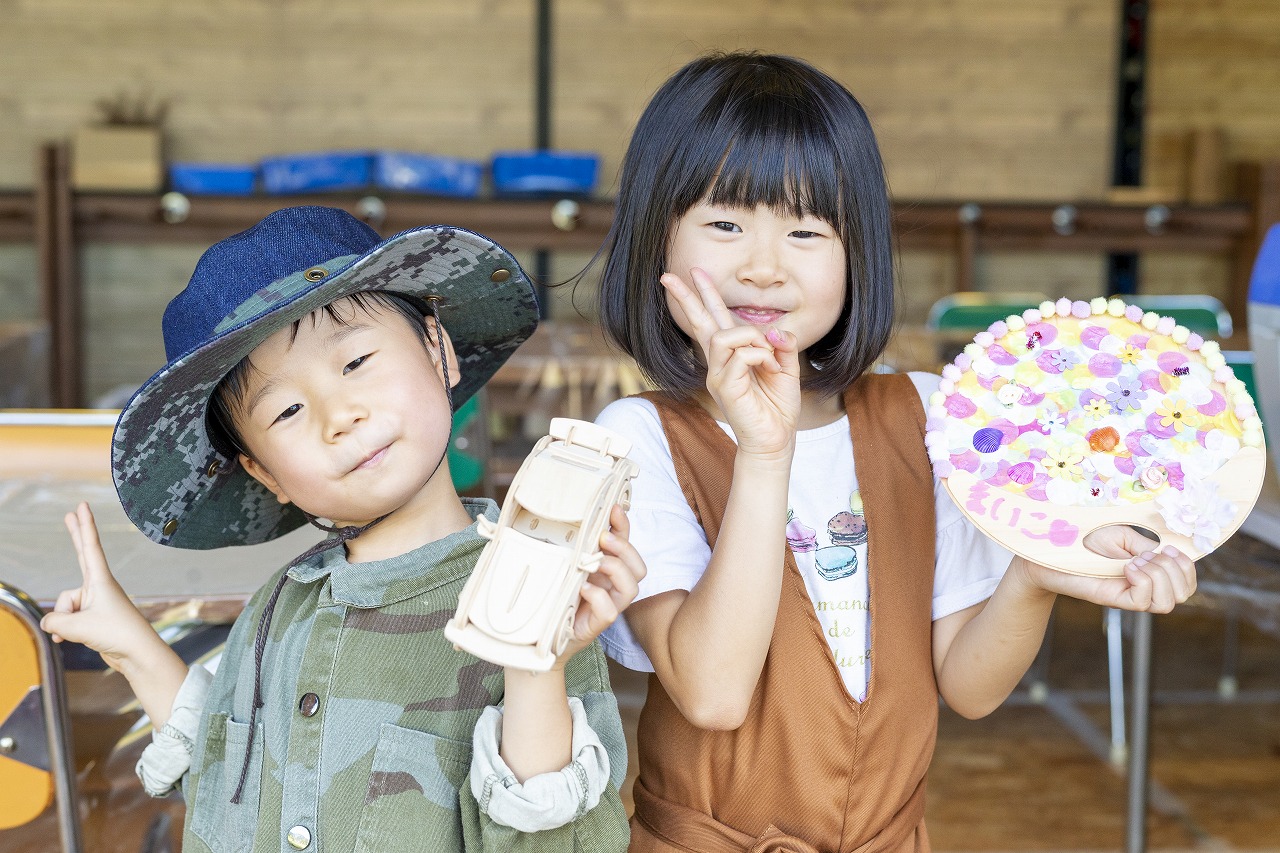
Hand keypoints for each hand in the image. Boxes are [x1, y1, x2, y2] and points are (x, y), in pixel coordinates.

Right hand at [40, 502, 157, 672]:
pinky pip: (68, 620)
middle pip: (81, 556)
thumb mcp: (76, 627)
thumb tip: (49, 622)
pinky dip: (64, 631)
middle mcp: (98, 587)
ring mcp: (95, 602)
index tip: (82, 505)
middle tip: (70, 514)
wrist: (137, 654)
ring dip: (64, 622)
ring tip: (82, 633)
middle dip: (75, 536)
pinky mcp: (93, 618)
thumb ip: (54, 621)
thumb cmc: (115, 634)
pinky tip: (66, 641)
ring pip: (64, 607)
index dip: (84, 525)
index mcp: (101, 580)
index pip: (90, 546)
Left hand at [556, 505, 647, 665]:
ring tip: (594, 563)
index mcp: (606, 571)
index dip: (624, 527)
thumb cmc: (552, 597)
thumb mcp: (562, 566)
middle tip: (602, 538)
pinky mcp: (597, 625)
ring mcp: (608, 606)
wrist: (538, 635)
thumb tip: (571, 519)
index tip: (613, 509)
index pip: (625, 545)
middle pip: (638, 567)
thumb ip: (572, 548)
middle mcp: (612, 587)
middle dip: (624, 548)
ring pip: (631, 588)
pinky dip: (599, 596)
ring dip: (616, 569)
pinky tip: (583, 588)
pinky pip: (610, 611)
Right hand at [661, 268, 800, 459]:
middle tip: (667, 275)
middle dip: (687, 296)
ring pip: (724, 335)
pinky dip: (761, 356)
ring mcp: (717, 375)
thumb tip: (772, 329)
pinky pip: (741, 355)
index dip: (704, 296)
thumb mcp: (786, 367)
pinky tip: (769, 369)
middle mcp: (718, 363)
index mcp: (731, 355)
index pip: (713, 320)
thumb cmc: (777, 406)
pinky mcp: (724, 387)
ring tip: (768, 356)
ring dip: (752, 338)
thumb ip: (781, 343)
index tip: (694, 273)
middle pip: (699, 322)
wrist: (775, 439)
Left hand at [1020, 526, 1196, 613]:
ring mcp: (1128, 595)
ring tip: (1136, 561)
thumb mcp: (1123, 537)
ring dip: (1159, 576)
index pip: (1186, 585)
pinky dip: (1143, 582)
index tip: (1169, 548)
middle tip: (1150, 554)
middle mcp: (1143, 588)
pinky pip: (1141, 602)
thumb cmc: (1084, 540)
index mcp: (1150, 573)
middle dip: (1176, 571)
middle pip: (1182, 596)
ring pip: (1166, 603)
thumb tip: (1167, 553)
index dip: (1188, 568)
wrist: (1051, 549)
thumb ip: (1147, 546)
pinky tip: (1127, 567)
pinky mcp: (1111, 599)